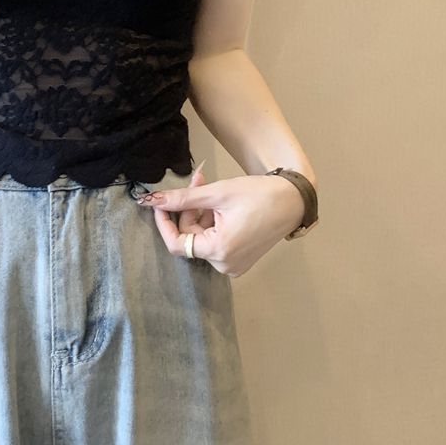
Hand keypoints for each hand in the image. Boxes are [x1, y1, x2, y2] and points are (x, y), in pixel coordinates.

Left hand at [137, 163, 305, 276]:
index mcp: (219, 251)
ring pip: (202, 237)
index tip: (161, 202)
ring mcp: (233, 263)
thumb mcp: (216, 193)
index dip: (164, 222)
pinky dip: (212, 221)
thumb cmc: (260, 195)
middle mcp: (225, 264)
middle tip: (197, 181)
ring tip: (211, 188)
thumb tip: (152, 200)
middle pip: (190, 237)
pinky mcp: (239, 258)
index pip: (176, 244)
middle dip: (189, 209)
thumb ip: (182, 199)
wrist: (293, 199)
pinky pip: (215, 240)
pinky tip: (220, 204)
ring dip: (201, 212)